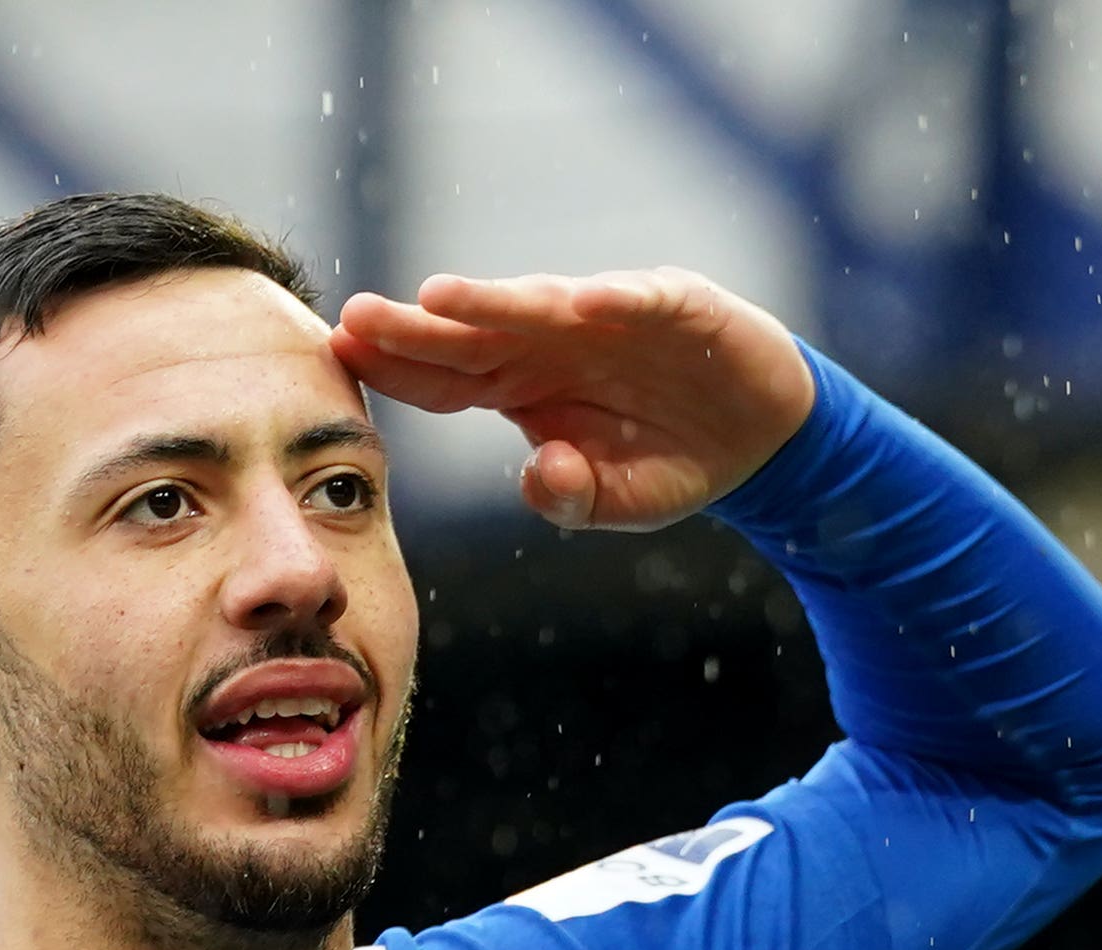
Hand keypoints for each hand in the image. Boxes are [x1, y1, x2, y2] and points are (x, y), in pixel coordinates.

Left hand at [330, 270, 820, 530]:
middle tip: (356, 316)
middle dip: (417, 326)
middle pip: (475, 334)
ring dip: (493, 302)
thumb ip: (571, 496)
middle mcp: (554, 342)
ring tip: (441, 297)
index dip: (398, 367)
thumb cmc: (671, 460)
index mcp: (525, 386)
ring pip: (543, 306)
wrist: (761, 433)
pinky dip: (616, 301)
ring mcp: (611, 318)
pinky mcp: (676, 304)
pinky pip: (641, 301)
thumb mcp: (617, 500)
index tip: (340, 355)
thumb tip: (539, 471)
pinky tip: (582, 304)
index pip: (447, 377)